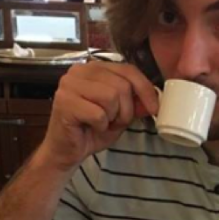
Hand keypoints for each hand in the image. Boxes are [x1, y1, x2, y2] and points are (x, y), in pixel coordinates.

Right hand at [37, 62, 159, 172]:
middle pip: (121, 85)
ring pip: (111, 97)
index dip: (145, 89)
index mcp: (94, 68)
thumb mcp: (120, 115)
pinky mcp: (64, 102)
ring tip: (101, 123)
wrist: (67, 151)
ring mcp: (69, 84)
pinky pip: (98, 114)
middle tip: (114, 122)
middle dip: (125, 110)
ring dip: (112, 117)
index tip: (154, 108)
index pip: (128, 70)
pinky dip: (100, 126)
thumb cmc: (91, 130)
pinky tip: (90, 127)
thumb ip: (135, 103)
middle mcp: (80, 71)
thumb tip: (153, 97)